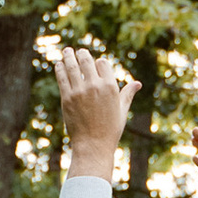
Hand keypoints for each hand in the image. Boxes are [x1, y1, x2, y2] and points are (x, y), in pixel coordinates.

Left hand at [48, 39, 137, 177]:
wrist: (93, 145)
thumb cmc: (110, 129)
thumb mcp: (122, 110)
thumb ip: (128, 93)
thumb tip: (137, 83)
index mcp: (111, 87)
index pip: (102, 63)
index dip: (98, 62)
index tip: (94, 64)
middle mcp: (95, 86)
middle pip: (86, 60)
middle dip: (82, 54)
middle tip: (77, 51)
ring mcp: (79, 91)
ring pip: (72, 66)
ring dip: (68, 56)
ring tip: (66, 51)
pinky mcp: (67, 98)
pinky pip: (62, 78)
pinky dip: (60, 69)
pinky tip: (59, 65)